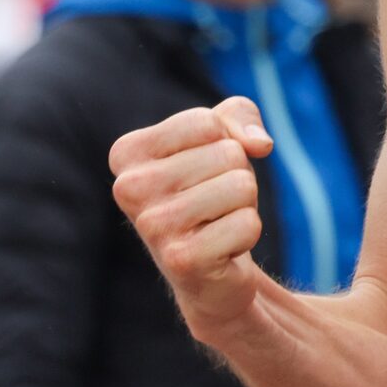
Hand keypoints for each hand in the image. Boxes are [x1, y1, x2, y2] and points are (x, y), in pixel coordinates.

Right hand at [110, 97, 278, 341]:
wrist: (210, 272)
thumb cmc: (210, 193)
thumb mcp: (222, 138)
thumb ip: (240, 114)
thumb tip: (260, 144)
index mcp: (127, 153)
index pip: (206, 122)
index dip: (223, 142)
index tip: (203, 171)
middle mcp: (129, 188)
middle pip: (228, 153)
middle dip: (236, 176)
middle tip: (214, 204)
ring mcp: (153, 226)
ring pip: (242, 186)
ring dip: (244, 205)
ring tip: (217, 223)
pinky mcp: (182, 260)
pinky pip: (248, 224)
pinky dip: (248, 234)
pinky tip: (222, 249)